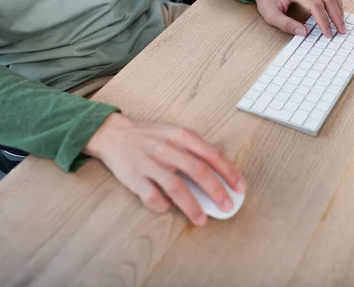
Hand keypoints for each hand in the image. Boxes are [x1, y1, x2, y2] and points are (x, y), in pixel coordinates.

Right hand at [84, 113, 245, 225]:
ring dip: (192, 206)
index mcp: (181, 136)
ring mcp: (150, 163)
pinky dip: (162, 206)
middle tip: (228, 206)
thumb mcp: (175, 133)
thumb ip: (195, 149)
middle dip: (216, 191)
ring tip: (202, 219)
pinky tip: (168, 209)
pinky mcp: (134, 177)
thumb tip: (220, 174)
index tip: (240, 187)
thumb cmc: (150, 136)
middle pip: (198, 171)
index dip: (229, 172)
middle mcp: (167, 148)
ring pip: (176, 187)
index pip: (212, 155)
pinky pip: (152, 197)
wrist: (113, 134)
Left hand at [245, 0, 346, 37]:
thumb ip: (287, 25)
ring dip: (339, 8)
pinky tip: (337, 12)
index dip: (324, 21)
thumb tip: (304, 33)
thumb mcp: (271, 15)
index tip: (328, 34)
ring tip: (341, 23)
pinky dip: (336, 1)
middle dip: (336, 16)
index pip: (316, 6)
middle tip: (341, 30)